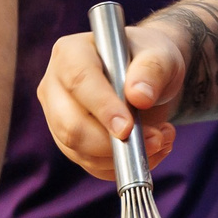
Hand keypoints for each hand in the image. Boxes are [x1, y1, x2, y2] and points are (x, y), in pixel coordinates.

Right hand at [37, 19, 187, 178]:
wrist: (148, 79)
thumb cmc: (150, 59)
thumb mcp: (161, 56)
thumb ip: (153, 70)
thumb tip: (138, 96)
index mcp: (71, 53)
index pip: (79, 82)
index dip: (102, 107)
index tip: (128, 127)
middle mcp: (55, 85)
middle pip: (70, 125)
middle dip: (113, 142)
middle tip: (157, 138)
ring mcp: (57, 116)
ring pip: (79, 150)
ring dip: (123, 155)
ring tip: (161, 138)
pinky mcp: (69, 142)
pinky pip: (91, 164)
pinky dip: (123, 164)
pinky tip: (150, 149)